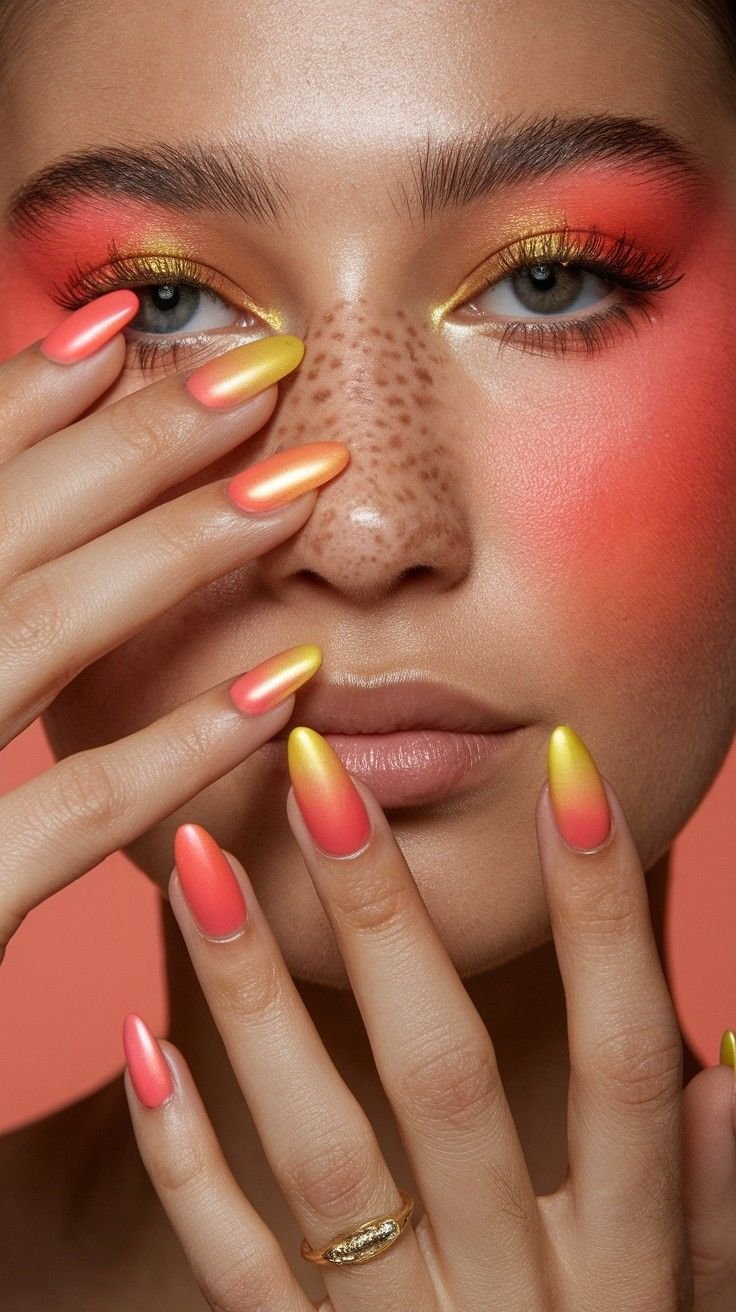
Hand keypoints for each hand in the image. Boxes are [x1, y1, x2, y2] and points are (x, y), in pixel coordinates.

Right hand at [0, 290, 347, 967]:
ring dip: (166, 557)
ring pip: (25, 643)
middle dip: (124, 446)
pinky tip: (280, 692)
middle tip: (257, 370)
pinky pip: (60, 818)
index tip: (125, 323)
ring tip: (293, 486)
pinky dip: (171, 749)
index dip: (19, 400)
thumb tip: (48, 505)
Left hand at [123, 720, 735, 1309]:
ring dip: (255, 1000)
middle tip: (316, 768)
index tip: (568, 770)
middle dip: (386, 914)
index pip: (622, 1058)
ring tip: (190, 859)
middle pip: (444, 1076)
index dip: (604, 915)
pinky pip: (238, 1273)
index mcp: (625, 1267)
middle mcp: (514, 1298)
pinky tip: (136, 1050)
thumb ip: (714, 1211)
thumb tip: (726, 1055)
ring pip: (320, 1152)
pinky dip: (188, 1164)